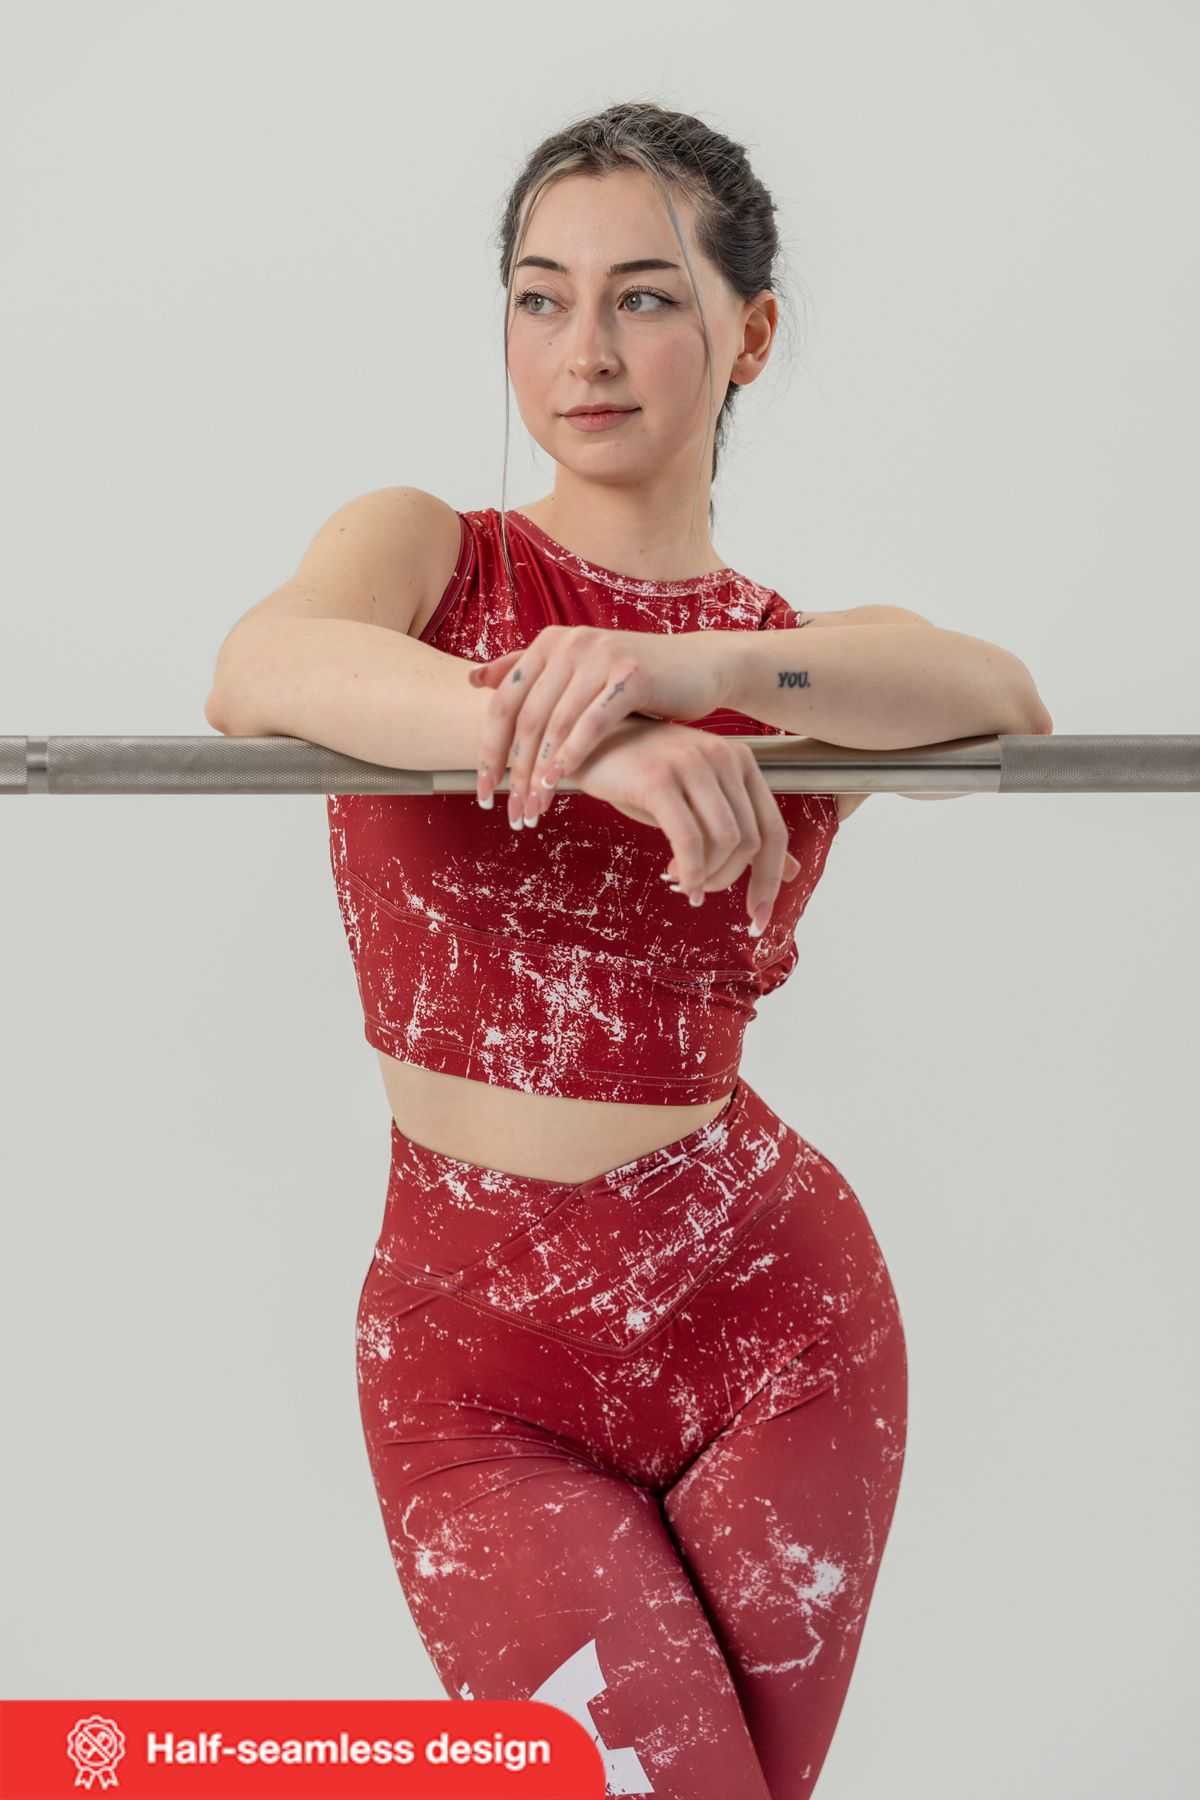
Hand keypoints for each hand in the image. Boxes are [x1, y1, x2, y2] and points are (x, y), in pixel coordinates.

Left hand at [467, 624, 725, 823]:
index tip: (484, 792)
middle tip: (511, 812)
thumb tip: (473, 679)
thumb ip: (529, 674)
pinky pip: (591, 723)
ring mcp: (600, 656)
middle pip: (525, 718)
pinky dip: (571, 756)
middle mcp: (570, 644)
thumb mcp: (578, 672)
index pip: (503, 704)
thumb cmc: (634, 680)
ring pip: (555, 725)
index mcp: (549, 643)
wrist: (698, 667)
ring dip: (540, 773)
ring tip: (534, 809)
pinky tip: (560, 783)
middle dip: (514, 772)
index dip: (488, 751)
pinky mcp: (630, 675)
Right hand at [567, 716, 802, 933]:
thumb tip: (793, 871)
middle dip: (729, 881)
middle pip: (750, 842)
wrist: (588, 742)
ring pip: (725, 842)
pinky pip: (688, 840)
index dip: (772, 880)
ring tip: (682, 883)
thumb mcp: (699, 799)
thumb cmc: (643, 774)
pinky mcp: (659, 779)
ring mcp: (693, 765)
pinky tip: (675, 880)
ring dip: (706, 876)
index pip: (774, 831)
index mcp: (741, 762)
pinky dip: (689, 870)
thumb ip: (742, 827)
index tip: (758, 918)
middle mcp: (724, 758)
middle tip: (700, 893)